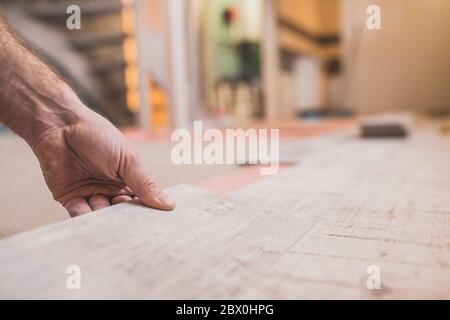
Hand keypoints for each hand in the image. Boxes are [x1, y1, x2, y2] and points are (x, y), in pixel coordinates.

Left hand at [31, 110, 175, 216]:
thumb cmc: (97, 135)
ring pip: (101, 217)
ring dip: (105, 220)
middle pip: (121, 213)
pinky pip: (80, 215)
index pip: (141, 202)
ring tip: (111, 221)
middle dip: (125, 219)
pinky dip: (86, 220)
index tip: (155, 224)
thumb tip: (169, 204)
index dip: (146, 212)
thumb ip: (145, 184)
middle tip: (131, 226)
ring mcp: (90, 194)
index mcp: (127, 180)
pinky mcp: (70, 198)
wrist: (61, 125)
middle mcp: (110, 189)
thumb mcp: (128, 160)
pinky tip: (92, 221)